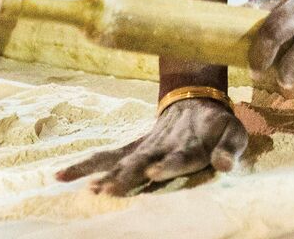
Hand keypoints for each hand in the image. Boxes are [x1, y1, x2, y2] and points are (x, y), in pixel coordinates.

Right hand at [56, 96, 247, 195]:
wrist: (195, 102)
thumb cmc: (217, 126)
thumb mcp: (233, 133)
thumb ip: (229, 149)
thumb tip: (224, 165)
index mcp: (189, 146)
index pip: (179, 157)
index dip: (168, 164)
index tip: (154, 171)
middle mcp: (161, 147)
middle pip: (142, 162)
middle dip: (127, 176)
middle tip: (110, 190)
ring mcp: (143, 148)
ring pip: (120, 161)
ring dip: (104, 175)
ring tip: (89, 189)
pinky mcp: (130, 149)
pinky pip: (104, 157)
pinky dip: (83, 166)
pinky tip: (59, 176)